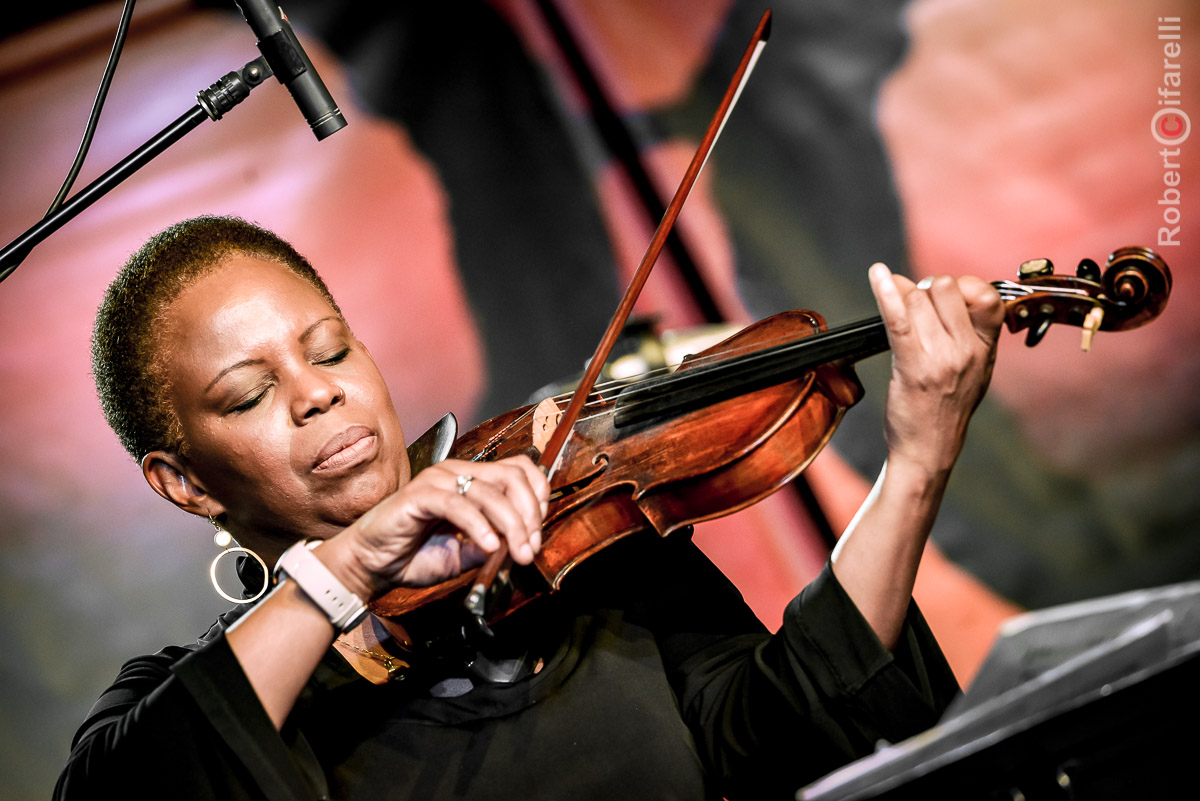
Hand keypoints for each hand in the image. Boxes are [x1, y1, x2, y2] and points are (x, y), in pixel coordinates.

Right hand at [327, 456, 549, 596]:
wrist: (370, 565)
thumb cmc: (414, 556)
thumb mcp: (464, 555)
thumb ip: (492, 546)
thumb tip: (521, 543)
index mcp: (472, 481)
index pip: (519, 470)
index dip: (538, 496)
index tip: (539, 531)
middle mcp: (457, 473)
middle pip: (511, 477)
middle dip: (529, 514)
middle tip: (531, 548)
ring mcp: (438, 481)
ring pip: (488, 491)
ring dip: (510, 524)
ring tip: (515, 552)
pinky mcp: (418, 495)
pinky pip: (457, 504)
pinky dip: (479, 525)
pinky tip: (488, 545)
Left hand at [868, 263, 1003, 475]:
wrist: (929, 450)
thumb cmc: (945, 408)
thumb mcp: (974, 369)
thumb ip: (964, 331)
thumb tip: (934, 288)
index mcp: (986, 348)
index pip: (987, 295)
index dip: (962, 285)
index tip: (945, 296)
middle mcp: (967, 350)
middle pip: (945, 289)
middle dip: (925, 289)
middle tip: (913, 305)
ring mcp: (941, 357)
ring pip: (918, 300)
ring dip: (902, 297)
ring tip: (896, 309)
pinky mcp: (912, 365)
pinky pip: (898, 319)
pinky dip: (885, 293)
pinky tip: (877, 275)